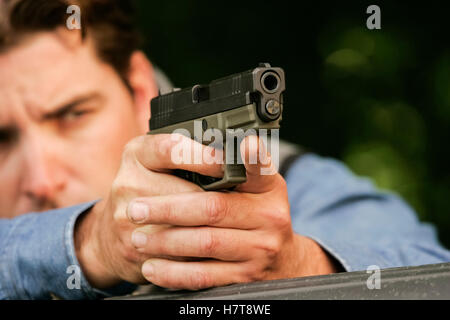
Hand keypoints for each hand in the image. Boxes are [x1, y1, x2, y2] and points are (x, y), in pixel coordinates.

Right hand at [74, 133, 222, 287]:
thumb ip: (187, 155)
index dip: (204, 157)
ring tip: (231, 227)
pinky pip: (178, 251)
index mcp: (138, 154)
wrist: (109, 233)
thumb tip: (236, 152)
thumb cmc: (145, 189)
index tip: (227, 163)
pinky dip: (200, 252)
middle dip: (218, 200)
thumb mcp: (157, 161)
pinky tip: (212, 249)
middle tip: (241, 204)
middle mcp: (128, 182)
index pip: (172, 150)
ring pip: (186, 226)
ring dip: (213, 228)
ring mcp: (127, 217)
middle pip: (186, 192)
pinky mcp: (132, 247)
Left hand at [127, 135, 338, 289]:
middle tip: (135, 210)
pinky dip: (173, 273)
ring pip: (205, 242)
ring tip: (138, 237)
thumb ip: (234, 168)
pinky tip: (153, 267)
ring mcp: (261, 249)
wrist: (281, 261)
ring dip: (165, 241)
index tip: (242, 146)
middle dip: (168, 209)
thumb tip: (201, 142)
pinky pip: (204, 276)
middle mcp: (270, 216)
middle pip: (213, 208)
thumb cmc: (254, 214)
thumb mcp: (255, 187)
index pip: (257, 168)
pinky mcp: (247, 277)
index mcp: (268, 187)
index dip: (249, 158)